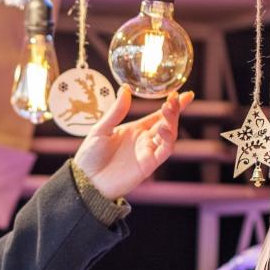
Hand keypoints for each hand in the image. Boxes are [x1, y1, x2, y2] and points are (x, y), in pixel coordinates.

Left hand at [72, 87, 194, 199]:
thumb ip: (116, 111)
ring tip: (168, 109)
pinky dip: (167, 140)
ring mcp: (147, 152)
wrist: (86, 180)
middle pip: (166, 123)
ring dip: (172, 122)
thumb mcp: (101, 129)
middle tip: (178, 97)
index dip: (171, 105)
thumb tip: (125, 89)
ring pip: (169, 135)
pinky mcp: (148, 165)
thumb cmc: (90, 156)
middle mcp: (144, 140)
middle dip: (175, 110)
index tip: (184, 94)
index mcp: (134, 130)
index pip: (157, 116)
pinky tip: (162, 129)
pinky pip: (164, 151)